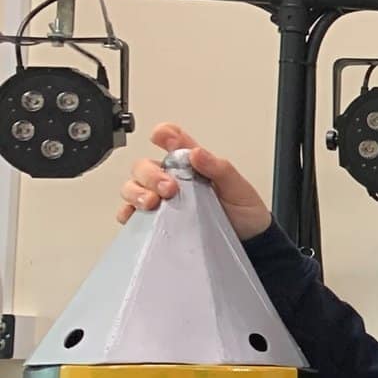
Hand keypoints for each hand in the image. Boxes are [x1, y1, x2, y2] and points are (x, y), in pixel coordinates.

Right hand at [116, 122, 271, 240]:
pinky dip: (128, 212)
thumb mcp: (238, 187)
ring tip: (153, 202)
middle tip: (169, 188)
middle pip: (143, 166)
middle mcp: (172, 179)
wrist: (249, 242)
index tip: (162, 136)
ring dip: (136, 192)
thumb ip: (219, 168)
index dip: (164, 135)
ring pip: (132, 188)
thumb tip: (197, 153)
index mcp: (192, 164)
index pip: (172, 142)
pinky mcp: (156, 222)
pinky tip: (139, 215)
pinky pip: (130, 214)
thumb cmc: (243, 212)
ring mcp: (162, 200)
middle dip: (150, 174)